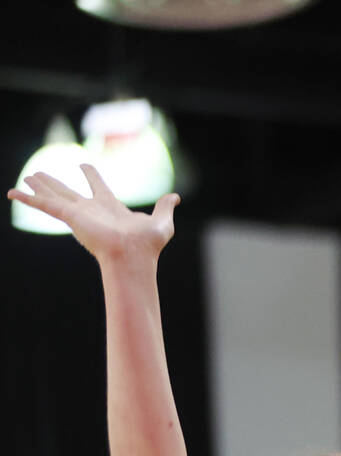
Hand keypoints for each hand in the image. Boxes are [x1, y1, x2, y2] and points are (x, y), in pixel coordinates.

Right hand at [7, 165, 178, 271]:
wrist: (134, 256)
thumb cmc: (148, 245)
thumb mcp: (162, 222)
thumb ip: (165, 208)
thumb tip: (175, 197)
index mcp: (110, 208)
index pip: (98, 187)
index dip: (91, 175)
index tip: (84, 165)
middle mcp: (92, 210)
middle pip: (68, 192)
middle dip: (55, 183)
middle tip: (40, 174)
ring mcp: (79, 214)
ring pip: (54, 196)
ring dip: (39, 187)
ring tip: (27, 177)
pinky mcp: (70, 217)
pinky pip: (44, 205)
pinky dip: (28, 198)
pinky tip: (12, 192)